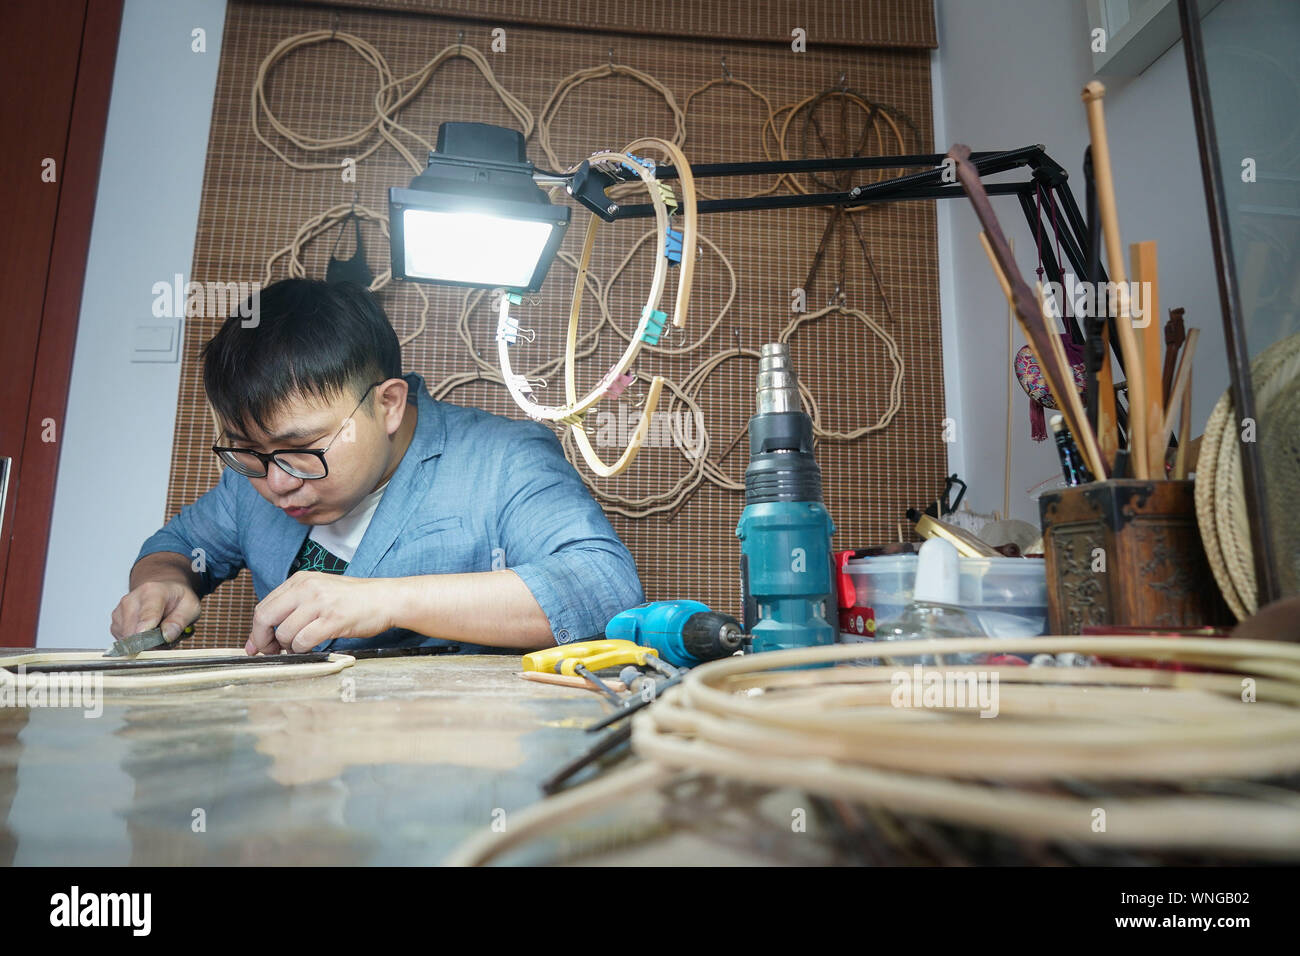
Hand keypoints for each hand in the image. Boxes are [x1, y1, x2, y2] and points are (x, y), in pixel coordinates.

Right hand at [111, 581, 200, 642]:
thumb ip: (180, 621)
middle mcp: (131, 600)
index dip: (147, 633)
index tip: (149, 644)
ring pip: (129, 641)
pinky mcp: (115, 623)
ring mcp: (120, 612)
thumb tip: (166, 636)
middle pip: (134, 633)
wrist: (163, 591)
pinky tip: (148, 634)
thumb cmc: (177, 599)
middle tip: (166, 637)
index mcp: (152, 592)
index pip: (147, 616)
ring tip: (158, 632)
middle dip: (152, 643)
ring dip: (145, 644)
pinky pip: (125, 642)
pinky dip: (138, 643)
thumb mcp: (191, 606)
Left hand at [246, 572, 400, 654]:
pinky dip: (303, 650)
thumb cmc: (353, 599)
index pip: (264, 606)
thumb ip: (294, 604)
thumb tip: (267, 631)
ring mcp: (320, 603)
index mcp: (301, 580)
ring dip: (289, 647)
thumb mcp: (320, 591)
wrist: (385, 599)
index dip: (256, 630)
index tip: (255, 645)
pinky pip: (303, 641)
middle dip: (263, 640)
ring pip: (284, 633)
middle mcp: (307, 588)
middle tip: (270, 652)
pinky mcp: (333, 619)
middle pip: (265, 618)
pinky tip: (311, 648)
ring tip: (301, 647)